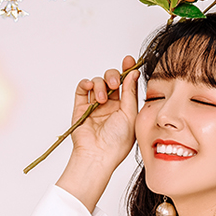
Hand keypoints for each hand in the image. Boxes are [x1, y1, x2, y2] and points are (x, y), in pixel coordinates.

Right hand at [69, 55, 139, 172]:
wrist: (98, 155)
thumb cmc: (117, 142)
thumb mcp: (130, 115)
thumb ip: (130, 93)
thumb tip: (133, 73)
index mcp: (125, 108)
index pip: (127, 84)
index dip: (128, 70)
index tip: (129, 60)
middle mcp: (111, 105)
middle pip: (112, 79)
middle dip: (113, 76)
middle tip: (114, 84)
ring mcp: (95, 106)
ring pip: (98, 82)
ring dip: (101, 85)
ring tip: (102, 100)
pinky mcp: (81, 107)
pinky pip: (82, 88)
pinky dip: (86, 84)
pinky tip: (91, 89)